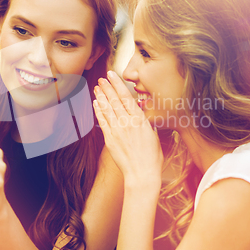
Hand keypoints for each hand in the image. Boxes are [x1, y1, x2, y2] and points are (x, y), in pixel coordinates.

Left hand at [93, 71, 162, 189]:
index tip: (112, 75)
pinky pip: (102, 122)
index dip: (117, 84)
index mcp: (140, 120)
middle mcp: (127, 123)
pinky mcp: (110, 140)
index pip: (126, 97)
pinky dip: (98, 111)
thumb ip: (146, 122)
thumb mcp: (154, 135)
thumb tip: (141, 114)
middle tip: (102, 78)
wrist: (142, 174)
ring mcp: (117, 131)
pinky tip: (96, 104)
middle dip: (107, 87)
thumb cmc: (152, 157)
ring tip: (97, 87)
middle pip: (114, 100)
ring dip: (101, 97)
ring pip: (107, 109)